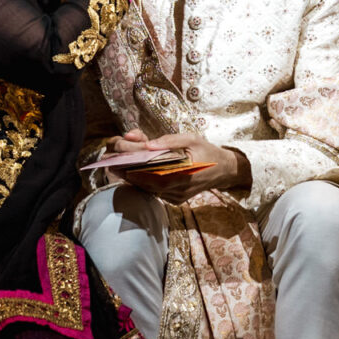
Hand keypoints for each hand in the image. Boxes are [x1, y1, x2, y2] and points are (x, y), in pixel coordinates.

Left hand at [117, 132, 248, 200]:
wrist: (224, 170)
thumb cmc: (207, 151)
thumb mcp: (191, 139)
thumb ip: (169, 141)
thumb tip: (147, 144)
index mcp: (184, 174)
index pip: (154, 176)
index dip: (136, 173)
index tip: (121, 165)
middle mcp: (180, 190)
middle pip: (149, 185)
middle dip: (130, 176)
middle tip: (114, 167)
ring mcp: (178, 197)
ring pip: (151, 191)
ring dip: (136, 181)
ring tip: (119, 171)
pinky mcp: (177, 200)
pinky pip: (157, 193)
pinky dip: (145, 185)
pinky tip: (134, 176)